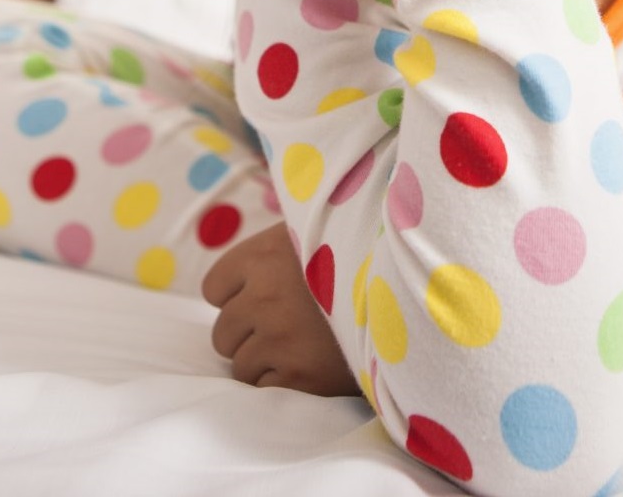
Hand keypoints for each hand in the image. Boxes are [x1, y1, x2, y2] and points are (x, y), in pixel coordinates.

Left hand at [202, 222, 357, 396]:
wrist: (408, 287)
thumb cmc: (359, 255)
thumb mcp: (316, 232)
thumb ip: (277, 247)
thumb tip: (248, 264)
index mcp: (262, 255)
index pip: (214, 287)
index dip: (238, 293)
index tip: (264, 292)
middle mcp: (263, 297)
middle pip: (223, 332)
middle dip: (249, 331)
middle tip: (287, 323)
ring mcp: (279, 340)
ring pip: (240, 366)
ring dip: (264, 360)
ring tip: (301, 344)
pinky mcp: (299, 377)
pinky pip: (263, 390)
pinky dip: (281, 384)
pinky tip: (308, 365)